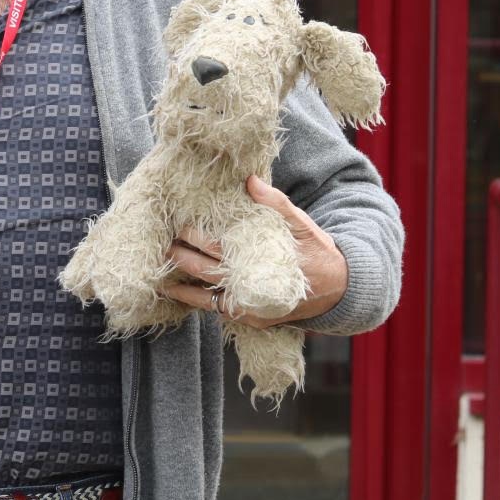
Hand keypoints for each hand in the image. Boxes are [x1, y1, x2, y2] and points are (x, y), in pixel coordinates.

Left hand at [163, 174, 347, 328]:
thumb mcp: (303, 224)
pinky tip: (181, 295)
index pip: (221, 248)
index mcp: (262, 261)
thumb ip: (276, 204)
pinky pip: (219, 311)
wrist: (339, 291)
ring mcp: (251, 307)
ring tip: (160, 278)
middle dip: (183, 258)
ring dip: (183, 288)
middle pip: (208, 272)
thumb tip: (250, 180)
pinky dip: (199, 303)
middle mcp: (252, 288)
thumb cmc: (318, 253)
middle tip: (162, 245)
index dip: (198, 237)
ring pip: (209, 298)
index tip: (180, 225)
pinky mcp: (251, 319)